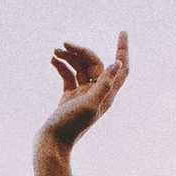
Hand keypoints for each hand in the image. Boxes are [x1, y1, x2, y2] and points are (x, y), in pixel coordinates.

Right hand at [37, 32, 128, 159]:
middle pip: (95, 63)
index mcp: (107, 95)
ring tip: (55, 50)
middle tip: (65, 43)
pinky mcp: (69, 96)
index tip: (122, 31)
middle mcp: (97, 93)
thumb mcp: (89, 104)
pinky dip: (62, 66)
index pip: (121, 68)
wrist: (51, 143)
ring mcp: (83, 94)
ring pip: (80, 68)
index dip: (123, 50)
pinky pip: (68, 75)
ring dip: (69, 57)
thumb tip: (117, 63)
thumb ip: (104, 84)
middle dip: (81, 51)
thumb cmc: (70, 127)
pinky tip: (53, 59)